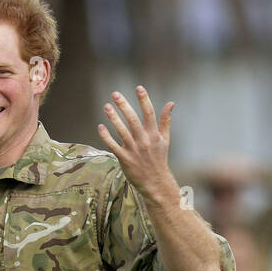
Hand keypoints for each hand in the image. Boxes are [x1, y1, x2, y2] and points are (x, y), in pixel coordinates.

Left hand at [97, 85, 176, 203]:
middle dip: (124, 106)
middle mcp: (144, 141)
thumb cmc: (159, 159)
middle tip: (115, 94)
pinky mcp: (125, 159)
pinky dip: (107, 136)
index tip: (139, 87)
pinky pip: (114, 146)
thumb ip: (165, 121)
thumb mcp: (165, 139)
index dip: (144, 100)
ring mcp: (134, 150)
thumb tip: (171, 103)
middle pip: (133, 120)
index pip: (149, 114)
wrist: (155, 182)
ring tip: (106, 106)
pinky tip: (100, 126)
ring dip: (113, 118)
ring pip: (122, 131)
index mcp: (154, 135)